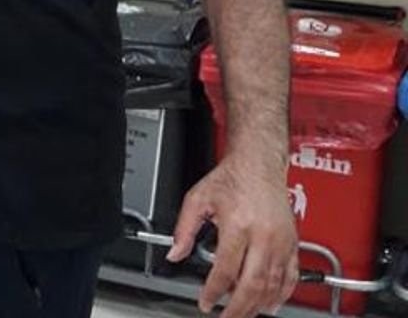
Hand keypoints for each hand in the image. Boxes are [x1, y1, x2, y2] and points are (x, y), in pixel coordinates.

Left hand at [169, 157, 298, 315]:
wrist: (259, 163)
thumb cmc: (231, 178)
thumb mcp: (197, 199)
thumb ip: (184, 229)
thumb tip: (174, 253)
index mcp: (238, 225)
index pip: (225, 269)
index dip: (214, 291)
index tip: (205, 302)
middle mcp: (263, 235)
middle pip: (252, 283)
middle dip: (238, 307)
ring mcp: (282, 241)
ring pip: (273, 283)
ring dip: (259, 305)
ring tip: (244, 314)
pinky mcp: (293, 242)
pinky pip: (291, 275)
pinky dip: (282, 293)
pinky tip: (271, 303)